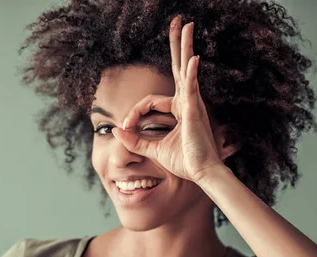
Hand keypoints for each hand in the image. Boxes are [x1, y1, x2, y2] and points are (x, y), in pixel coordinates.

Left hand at [111, 16, 231, 182]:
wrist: (202, 174)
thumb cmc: (184, 162)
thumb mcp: (153, 149)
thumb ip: (134, 140)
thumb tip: (115, 131)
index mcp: (179, 109)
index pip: (150, 101)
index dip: (134, 112)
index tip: (125, 127)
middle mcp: (187, 102)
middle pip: (178, 68)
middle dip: (177, 45)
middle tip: (179, 22)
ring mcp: (193, 104)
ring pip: (186, 69)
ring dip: (185, 46)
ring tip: (187, 25)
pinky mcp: (195, 111)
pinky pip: (192, 87)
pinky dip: (192, 73)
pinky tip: (193, 59)